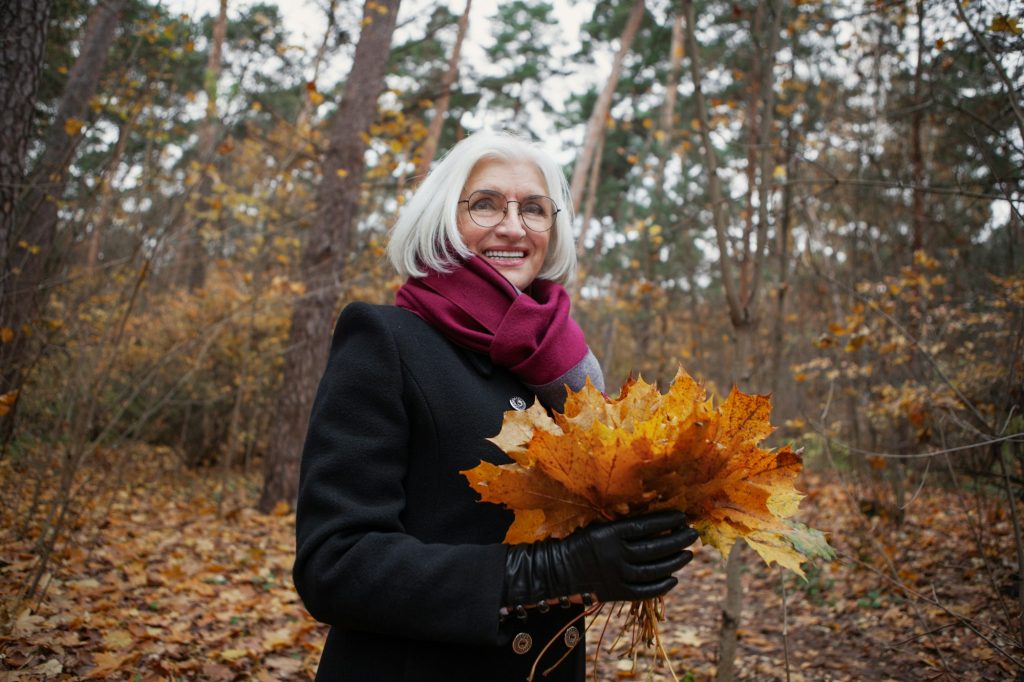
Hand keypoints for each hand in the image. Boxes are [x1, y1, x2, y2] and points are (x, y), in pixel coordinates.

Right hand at [503, 510, 698, 606]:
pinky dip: (662, 586)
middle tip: (692, 534)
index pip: (646, 526)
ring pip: (653, 570)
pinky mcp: (616, 593)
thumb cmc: (579, 543)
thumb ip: (622, 525)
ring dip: (674, 562)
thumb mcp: (598, 526)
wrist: (557, 571)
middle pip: (654, 547)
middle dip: (677, 540)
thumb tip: (656, 523)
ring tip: (688, 554)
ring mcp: (616, 575)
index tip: (682, 516)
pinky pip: (644, 591)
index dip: (667, 521)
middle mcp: (615, 554)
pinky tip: (673, 578)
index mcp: (609, 533)